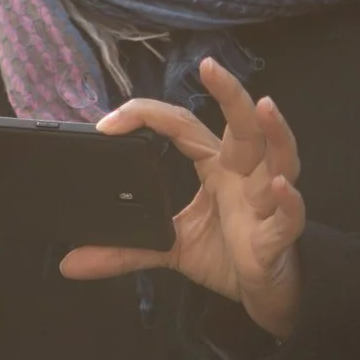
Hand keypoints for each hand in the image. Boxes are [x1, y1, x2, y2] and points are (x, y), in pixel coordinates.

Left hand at [58, 57, 306, 339]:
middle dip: (231, 94)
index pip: (184, 127)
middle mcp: (245, 176)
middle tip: (210, 66)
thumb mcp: (171, 248)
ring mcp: (266, 203)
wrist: (261, 293)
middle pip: (243, 127)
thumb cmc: (227, 255)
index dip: (149, 117)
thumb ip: (126, 250)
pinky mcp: (278, 237)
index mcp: (218, 168)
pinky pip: (288, 214)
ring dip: (274, 133)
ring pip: (280, 158)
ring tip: (265, 107)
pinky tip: (278, 186)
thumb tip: (71, 263)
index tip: (108, 123)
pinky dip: (287, 200)